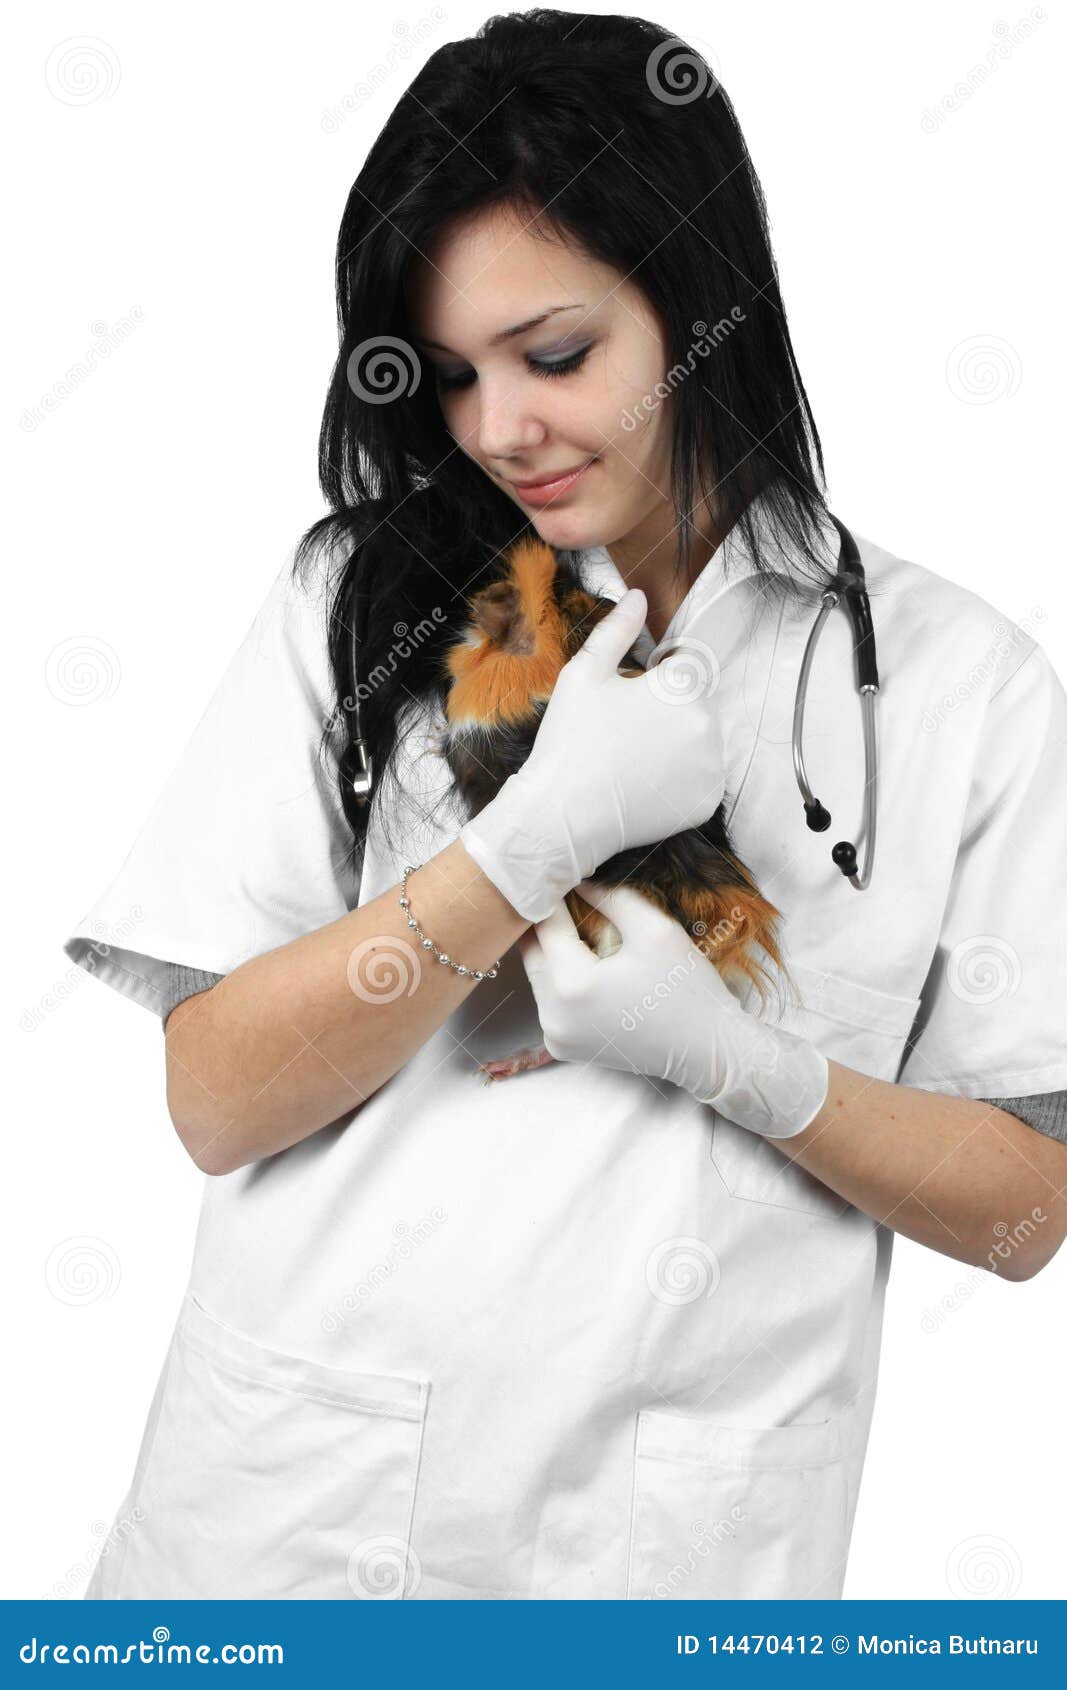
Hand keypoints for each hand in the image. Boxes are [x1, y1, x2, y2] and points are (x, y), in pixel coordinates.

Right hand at [458, 588, 726, 922]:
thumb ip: (616, 630)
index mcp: (684, 688)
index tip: (632, 699)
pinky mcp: (707, 802)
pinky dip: (682, 778)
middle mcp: (709, 726)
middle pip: (696, 704)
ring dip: (679, 742)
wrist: (563, 815)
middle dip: (669, 710)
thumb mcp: (583, 674)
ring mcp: (712, 767)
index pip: (686, 666)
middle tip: (626, 732)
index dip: (657, 679)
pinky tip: (646, 782)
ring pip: (701, 740)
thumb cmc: (570, 741)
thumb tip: (637, 595)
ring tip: (634, 758)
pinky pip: (702, 778)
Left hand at [517, 882, 828, 1139]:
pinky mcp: (562, 1047)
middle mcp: (552, 1016)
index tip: (558, 870)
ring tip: (573, 923)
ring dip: (551, 950)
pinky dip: (560, 978)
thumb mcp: (654, 930)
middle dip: (545, 922)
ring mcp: (555, 1035)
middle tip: (561, 893)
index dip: (551, 894)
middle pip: (532, 952)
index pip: (545, 925)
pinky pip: (549, 1001)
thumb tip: (578, 881)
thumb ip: (610, 897)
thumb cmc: (687, 990)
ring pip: (538, 976)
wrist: (708, 1051)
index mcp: (571, 985)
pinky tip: (584, 961)